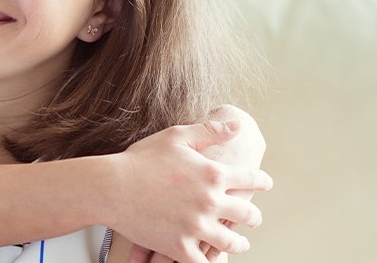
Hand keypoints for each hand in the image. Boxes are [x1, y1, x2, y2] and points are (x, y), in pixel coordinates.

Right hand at [105, 119, 272, 262]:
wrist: (110, 187)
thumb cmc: (139, 160)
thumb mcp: (176, 137)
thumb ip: (209, 131)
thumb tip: (237, 126)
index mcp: (213, 173)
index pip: (251, 179)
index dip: (262, 182)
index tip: (265, 184)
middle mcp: (210, 201)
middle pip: (248, 214)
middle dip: (254, 217)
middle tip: (254, 218)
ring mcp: (196, 227)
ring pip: (232, 242)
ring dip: (239, 243)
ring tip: (239, 243)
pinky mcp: (179, 247)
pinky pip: (204, 261)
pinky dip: (210, 260)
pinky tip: (211, 258)